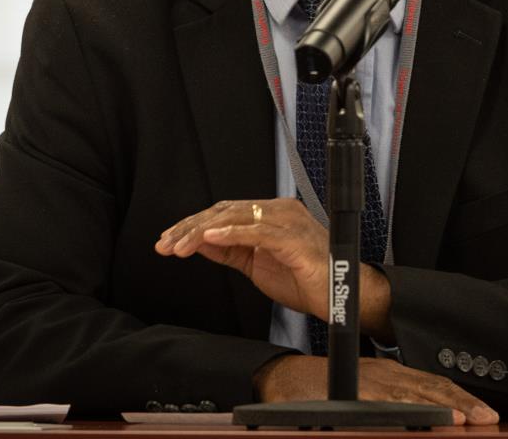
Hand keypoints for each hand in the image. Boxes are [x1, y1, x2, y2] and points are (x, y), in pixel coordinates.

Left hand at [155, 198, 331, 316]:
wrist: (342, 296)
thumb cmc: (307, 281)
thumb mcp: (257, 265)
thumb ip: (231, 250)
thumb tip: (199, 242)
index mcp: (271, 215)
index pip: (224, 212)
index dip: (193, 225)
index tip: (168, 241)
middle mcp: (279, 212)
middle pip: (225, 211)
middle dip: (190, 228)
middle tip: (165, 244)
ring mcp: (288, 222)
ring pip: (236, 218)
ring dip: (202, 232)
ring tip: (178, 246)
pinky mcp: (294, 239)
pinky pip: (257, 231)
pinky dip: (231, 233)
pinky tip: (210, 238)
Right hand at [254, 355, 497, 425]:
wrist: (284, 379)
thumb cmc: (323, 388)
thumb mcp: (366, 393)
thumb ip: (393, 401)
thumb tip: (420, 418)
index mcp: (392, 375)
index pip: (433, 385)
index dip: (460, 398)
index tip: (483, 413)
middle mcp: (386, 375)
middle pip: (431, 388)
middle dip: (462, 403)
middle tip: (487, 418)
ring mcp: (370, 384)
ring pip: (412, 395)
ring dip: (441, 407)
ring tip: (464, 419)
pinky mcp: (353, 395)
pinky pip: (383, 403)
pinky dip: (405, 410)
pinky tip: (423, 418)